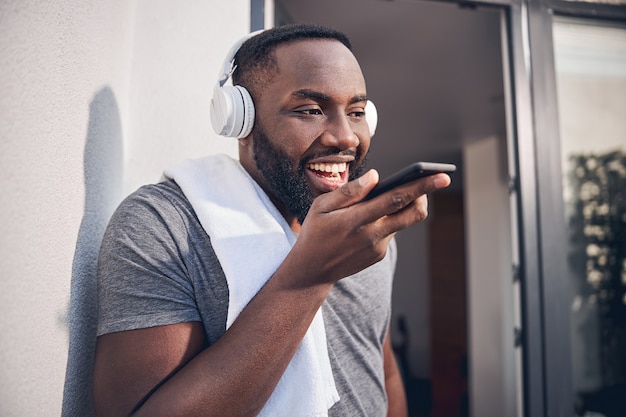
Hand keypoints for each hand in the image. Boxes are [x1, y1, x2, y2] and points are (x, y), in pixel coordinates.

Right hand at [291, 169, 450, 282]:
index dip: (422, 186)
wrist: (311, 271)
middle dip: (425, 196)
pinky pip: (391, 231)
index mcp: (357, 219)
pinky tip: (371, 218)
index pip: (397, 199)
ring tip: (390, 195)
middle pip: (414, 213)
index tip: (442, 176)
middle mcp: (373, 235)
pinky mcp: (379, 255)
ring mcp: (378, 247)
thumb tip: (376, 176)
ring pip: (403, 221)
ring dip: (402, 206)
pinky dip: (387, 219)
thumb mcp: (321, 206)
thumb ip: (350, 191)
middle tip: (425, 182)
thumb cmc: (314, 232)